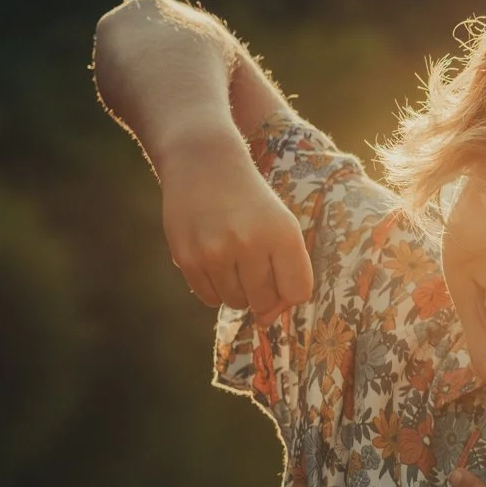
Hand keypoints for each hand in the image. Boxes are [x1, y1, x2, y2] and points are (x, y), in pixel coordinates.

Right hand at [157, 130, 313, 321]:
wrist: (202, 164)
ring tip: (233, 258)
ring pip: (236, 303)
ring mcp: (215, 252)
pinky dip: (214, 288)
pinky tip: (213, 259)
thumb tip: (267, 323)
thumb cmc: (251, 203)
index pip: (298, 292)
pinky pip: (209, 298)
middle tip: (252, 264)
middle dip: (263, 293)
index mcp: (283, 234)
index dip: (290, 291)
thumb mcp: (281, 226)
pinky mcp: (187, 258)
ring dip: (237, 290)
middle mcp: (250, 243)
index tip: (280, 276)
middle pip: (265, 302)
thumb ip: (286, 274)